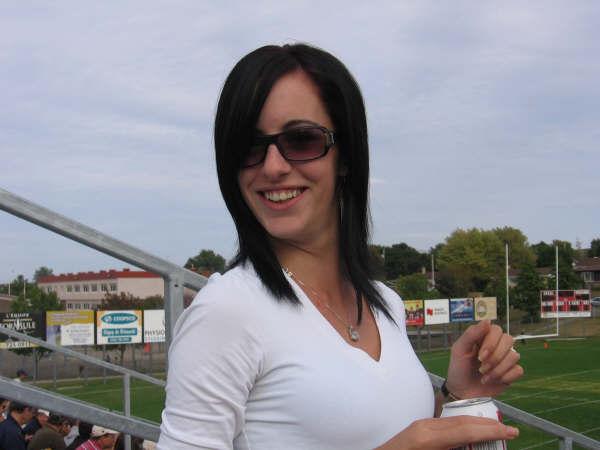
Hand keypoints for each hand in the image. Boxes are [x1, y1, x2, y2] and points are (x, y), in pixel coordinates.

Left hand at [375, 416, 518, 449]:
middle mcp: (425, 426)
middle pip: (462, 421)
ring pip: (454, 421)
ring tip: (496, 430)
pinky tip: (472, 434)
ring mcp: (421, 425)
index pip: (466, 430)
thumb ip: (453, 449)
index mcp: (428, 438)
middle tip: (510, 430)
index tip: (511, 431)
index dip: (490, 430)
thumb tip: (472, 445)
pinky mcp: (419, 428)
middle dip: (488, 425)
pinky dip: (463, 428)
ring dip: (477, 425)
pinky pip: (445, 425)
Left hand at [447, 320, 523, 398]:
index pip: (497, 330)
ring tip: (484, 375)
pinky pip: (518, 370)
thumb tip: (488, 320)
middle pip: (509, 340)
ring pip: (514, 356)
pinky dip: (505, 377)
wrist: (462, 392)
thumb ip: (471, 334)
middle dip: (495, 357)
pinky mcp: (511, 372)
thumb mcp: (459, 350)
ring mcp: (505, 358)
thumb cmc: (458, 368)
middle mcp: (497, 345)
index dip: (491, 343)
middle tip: (481, 367)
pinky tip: (493, 380)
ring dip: (498, 369)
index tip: (479, 356)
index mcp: (484, 336)